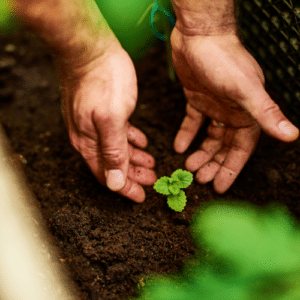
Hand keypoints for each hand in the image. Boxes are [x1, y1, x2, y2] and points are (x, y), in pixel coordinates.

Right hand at [56, 40, 156, 202]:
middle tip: (153, 181)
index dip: (125, 188)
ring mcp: (95, 124)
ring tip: (151, 164)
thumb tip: (113, 182)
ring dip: (134, 159)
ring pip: (117, 150)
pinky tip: (142, 143)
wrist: (90, 48)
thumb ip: (113, 151)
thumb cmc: (101, 80)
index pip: (107, 175)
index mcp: (88, 142)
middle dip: (133, 175)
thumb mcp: (111, 118)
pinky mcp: (104, 112)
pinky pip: (118, 134)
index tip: (142, 197)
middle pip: (113, 165)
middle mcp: (88, 137)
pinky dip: (132, 142)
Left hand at [171, 28, 298, 193]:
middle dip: (213, 164)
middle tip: (199, 180)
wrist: (199, 35)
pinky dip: (186, 134)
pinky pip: (192, 121)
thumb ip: (266, 113)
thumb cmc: (223, 60)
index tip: (218, 187)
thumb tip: (292, 135)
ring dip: (200, 153)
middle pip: (223, 147)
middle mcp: (231, 113)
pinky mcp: (196, 99)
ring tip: (188, 167)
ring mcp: (214, 106)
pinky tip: (178, 146)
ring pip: (208, 137)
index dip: (231, 169)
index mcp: (246, 114)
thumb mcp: (245, 89)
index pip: (241, 150)